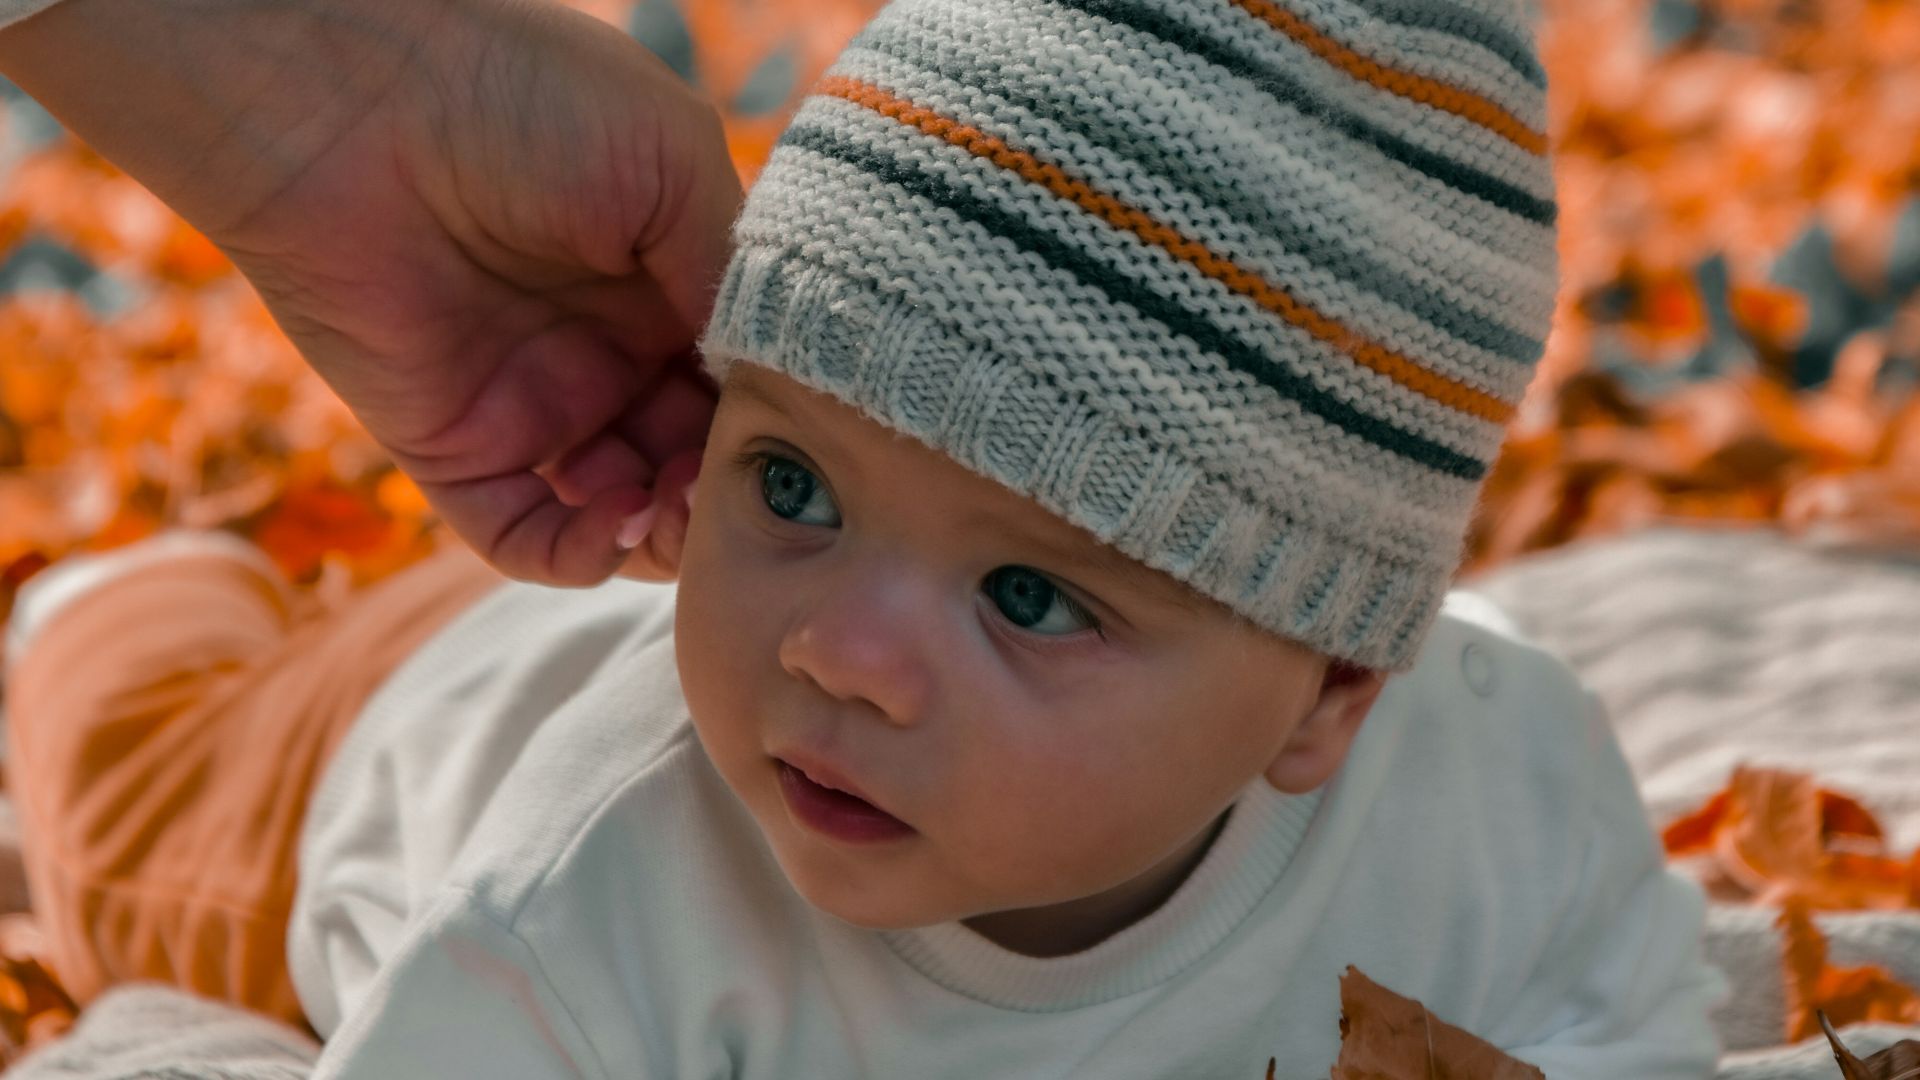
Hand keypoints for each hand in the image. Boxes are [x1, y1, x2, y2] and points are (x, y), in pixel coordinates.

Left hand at [0, 0, 742, 584]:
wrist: (355, 96)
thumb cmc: (522, 98)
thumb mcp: (671, 163)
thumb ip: (736, 275)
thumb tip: (771, 377)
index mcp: (666, 286)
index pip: (744, 388)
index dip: (777, 423)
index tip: (804, 436)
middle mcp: (609, 355)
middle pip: (695, 463)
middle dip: (726, 489)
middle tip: (739, 485)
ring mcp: (535, 407)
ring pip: (625, 514)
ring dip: (667, 530)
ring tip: (675, 500)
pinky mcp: (454, 450)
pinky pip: (525, 538)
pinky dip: (579, 555)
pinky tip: (616, 520)